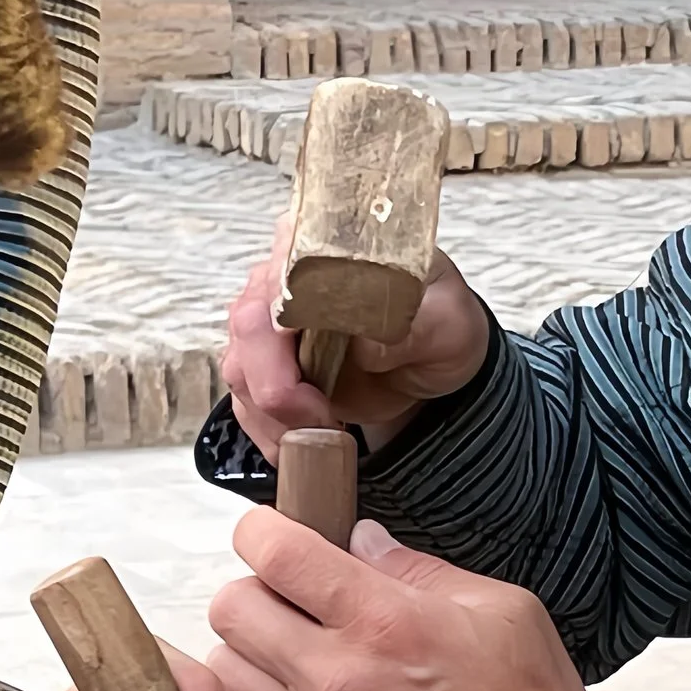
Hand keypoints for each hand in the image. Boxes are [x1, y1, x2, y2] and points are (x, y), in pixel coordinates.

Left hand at [206, 509, 637, 690]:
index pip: (274, 551)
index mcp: (385, 624)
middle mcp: (337, 682)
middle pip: (230, 607)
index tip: (277, 533)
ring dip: (253, 653)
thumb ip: (417, 568)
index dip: (264, 530)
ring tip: (299, 656)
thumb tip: (361, 540)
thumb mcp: (502, 610)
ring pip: (226, 671)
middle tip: (293, 598)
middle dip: (256, 588)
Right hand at [221, 219, 489, 460]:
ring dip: (276, 415)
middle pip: (249, 326)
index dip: (285, 321)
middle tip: (320, 414)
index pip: (283, 272)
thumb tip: (369, 344)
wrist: (429, 363)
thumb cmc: (438, 324)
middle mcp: (284, 278)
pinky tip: (306, 444)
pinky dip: (273, 433)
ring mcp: (268, 324)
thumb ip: (415, 327)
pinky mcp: (266, 368)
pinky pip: (247, 404)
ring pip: (242, 370)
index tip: (306, 369)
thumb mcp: (448, 322)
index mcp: (325, 246)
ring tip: (325, 429)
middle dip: (276, 383)